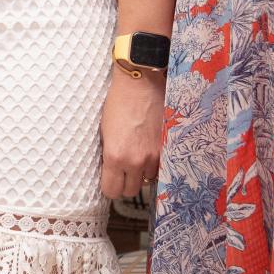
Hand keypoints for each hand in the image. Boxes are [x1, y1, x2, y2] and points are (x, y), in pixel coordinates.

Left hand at [99, 69, 165, 199]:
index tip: (110, 179)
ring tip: (138, 158)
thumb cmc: (119, 101)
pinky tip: (150, 152)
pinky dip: (155, 164)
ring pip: (148, 180)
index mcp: (115, 156)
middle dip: (125, 183)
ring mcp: (154, 156)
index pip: (112, 191)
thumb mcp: (105, 130)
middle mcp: (136, 161)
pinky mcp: (167, 148)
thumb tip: (110, 169)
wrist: (142, 83)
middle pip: (130, 191)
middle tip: (123, 170)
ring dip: (142, 173)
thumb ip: (109, 154)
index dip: (109, 186)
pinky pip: (161, 167)